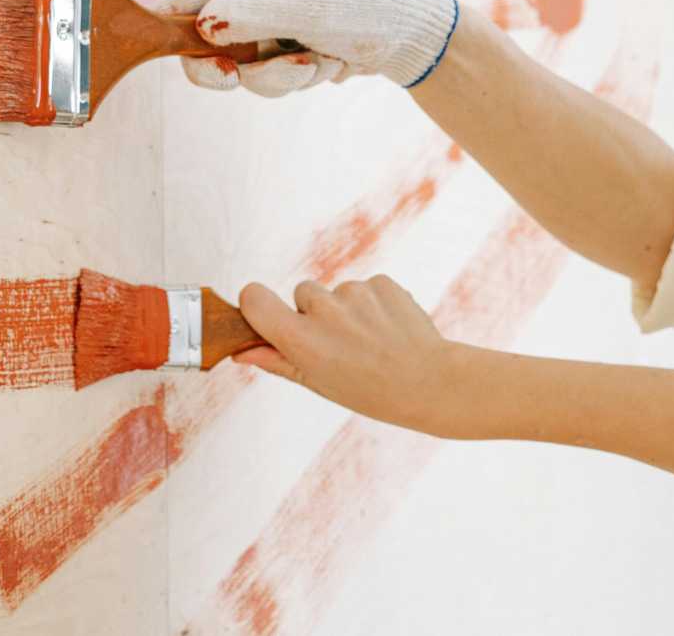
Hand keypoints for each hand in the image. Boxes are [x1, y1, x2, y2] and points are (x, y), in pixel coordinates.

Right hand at [156, 0, 458, 96]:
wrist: (414, 35)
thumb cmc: (366, 10)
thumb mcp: (309, 13)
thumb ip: (252, 17)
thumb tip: (202, 23)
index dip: (173, 30)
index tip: (186, 62)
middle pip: (208, 44)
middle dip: (236, 70)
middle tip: (238, 81)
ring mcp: (269, 23)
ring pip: (245, 70)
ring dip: (281, 79)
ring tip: (320, 63)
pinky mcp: (285, 48)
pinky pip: (271, 79)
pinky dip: (299, 80)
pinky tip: (331, 64)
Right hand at [235, 275, 452, 433]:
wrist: (431, 384)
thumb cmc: (369, 391)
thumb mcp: (317, 383)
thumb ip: (276, 361)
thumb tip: (242, 351)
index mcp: (300, 339)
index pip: (254, 297)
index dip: (255, 303)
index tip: (266, 316)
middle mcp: (324, 310)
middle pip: (302, 292)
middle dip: (314, 312)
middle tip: (340, 344)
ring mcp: (355, 293)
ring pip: (337, 291)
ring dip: (347, 309)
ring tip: (370, 340)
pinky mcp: (382, 283)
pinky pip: (365, 287)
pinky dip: (373, 303)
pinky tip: (387, 329)